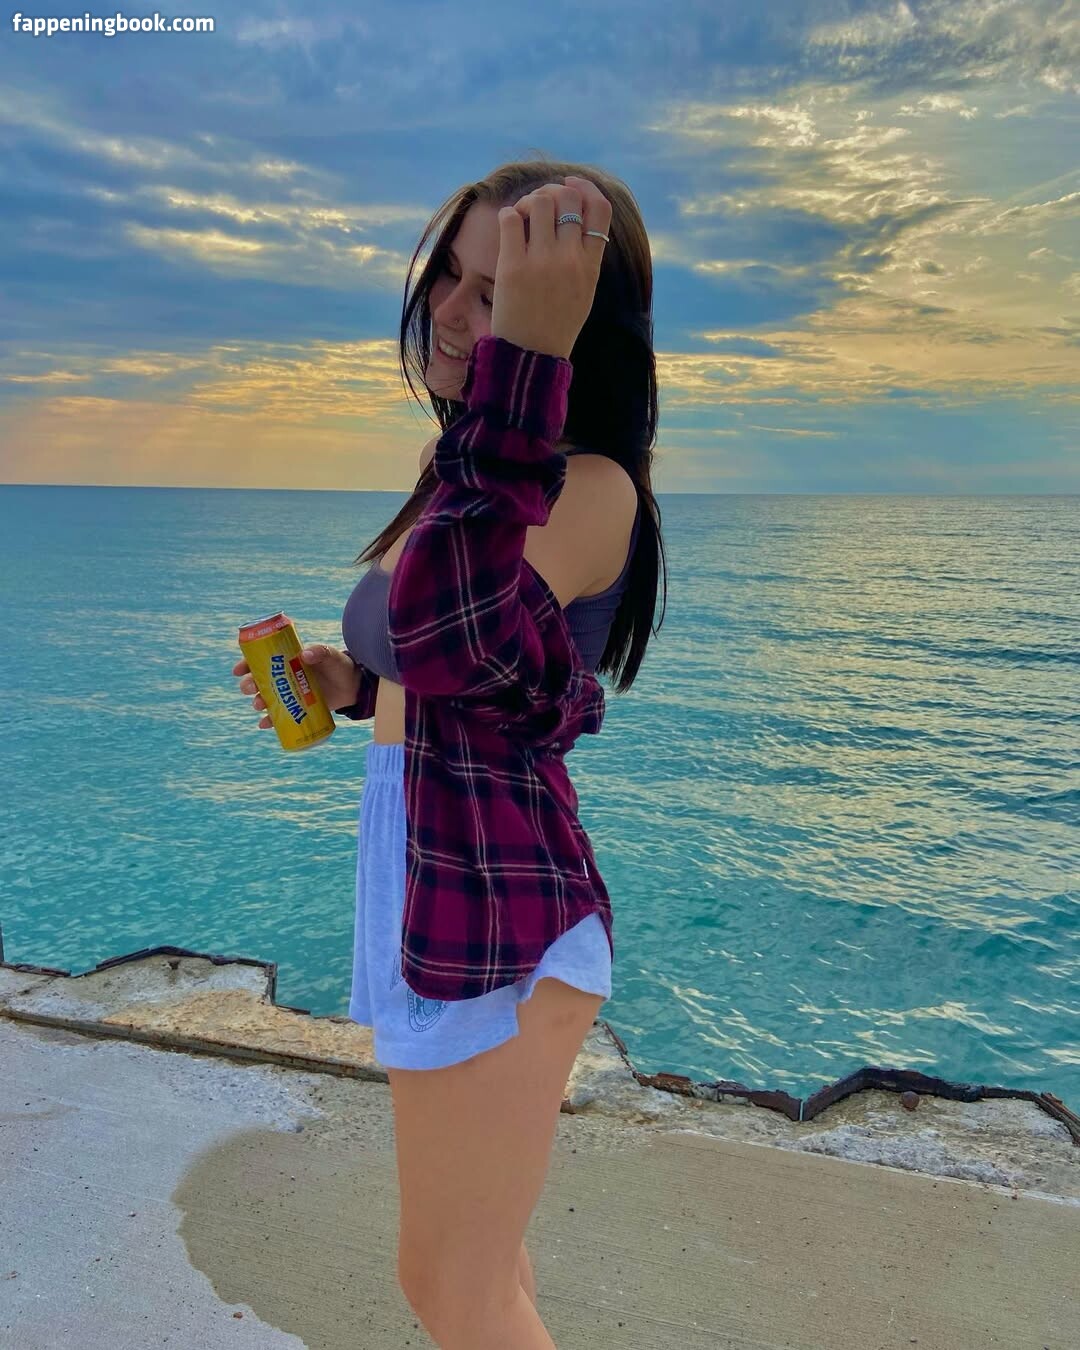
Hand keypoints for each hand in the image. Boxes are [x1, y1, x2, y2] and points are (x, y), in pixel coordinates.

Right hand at [232, 619, 361, 726]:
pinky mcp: (297, 709)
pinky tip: (264, 724)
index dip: (246, 665)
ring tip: (259, 705)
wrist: (353, 686)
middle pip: (258, 681)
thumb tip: (304, 654)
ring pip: (265, 699)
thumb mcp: (331, 655)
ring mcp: (289, 694)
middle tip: (250, 688)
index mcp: (287, 660)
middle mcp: (284, 677)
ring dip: (258, 702)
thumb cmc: (339, 665)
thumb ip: (319, 652)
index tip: (238, 671)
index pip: (261, 660)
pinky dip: (270, 721)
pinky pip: (279, 717)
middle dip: (249, 685)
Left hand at [490, 175, 611, 360]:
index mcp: (591, 265)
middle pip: (569, 197)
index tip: (571, 184)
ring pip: (540, 201)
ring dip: (530, 201)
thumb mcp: (584, 291)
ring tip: (524, 216)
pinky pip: (511, 218)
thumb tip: (579, 218)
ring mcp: (541, 262)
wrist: (532, 355)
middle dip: (553, 192)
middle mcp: (570, 259)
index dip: (586, 188)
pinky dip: (509, 215)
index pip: (600, 209)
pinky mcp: (513, 266)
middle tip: (541, 205)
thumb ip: (586, 257)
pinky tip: (509, 227)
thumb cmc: (556, 324)